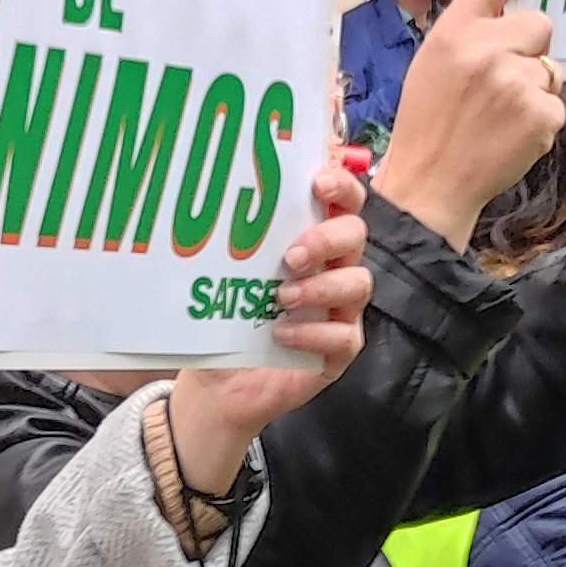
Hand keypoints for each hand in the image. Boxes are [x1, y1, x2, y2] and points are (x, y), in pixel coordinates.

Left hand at [168, 160, 374, 482]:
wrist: (218, 384)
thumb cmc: (224, 319)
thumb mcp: (222, 276)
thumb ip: (229, 242)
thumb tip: (207, 199)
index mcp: (310, 240)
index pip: (341, 201)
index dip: (341, 184)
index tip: (318, 182)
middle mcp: (332, 270)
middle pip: (354, 235)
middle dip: (326, 238)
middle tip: (290, 255)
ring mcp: (340, 311)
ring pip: (358, 284)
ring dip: (320, 286)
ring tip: (281, 298)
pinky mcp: (339, 351)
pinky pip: (344, 337)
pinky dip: (313, 333)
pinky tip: (282, 335)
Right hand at [368, 0, 562, 251]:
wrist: (429, 183)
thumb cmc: (428, 122)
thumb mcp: (433, 62)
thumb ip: (469, 31)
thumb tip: (510, 9)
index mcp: (454, 31)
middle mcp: (486, 49)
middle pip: (539, 24)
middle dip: (530, 47)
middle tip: (502, 79)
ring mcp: (516, 83)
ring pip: (550, 69)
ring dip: (534, 88)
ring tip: (499, 115)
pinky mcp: (540, 115)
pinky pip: (555, 104)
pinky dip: (539, 120)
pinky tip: (510, 135)